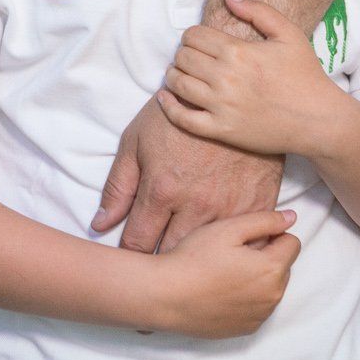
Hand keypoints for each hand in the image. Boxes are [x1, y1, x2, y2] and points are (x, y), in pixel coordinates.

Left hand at [93, 95, 284, 253]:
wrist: (230, 94)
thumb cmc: (176, 117)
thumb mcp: (136, 141)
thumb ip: (118, 187)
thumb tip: (101, 225)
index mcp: (162, 191)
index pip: (138, 245)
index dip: (129, 255)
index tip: (128, 260)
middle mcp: (196, 207)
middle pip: (171, 257)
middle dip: (159, 264)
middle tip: (153, 266)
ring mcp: (231, 209)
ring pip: (207, 256)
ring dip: (193, 260)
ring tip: (184, 260)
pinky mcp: (258, 207)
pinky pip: (242, 244)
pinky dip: (229, 248)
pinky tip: (219, 248)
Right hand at [136, 208, 300, 336]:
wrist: (165, 295)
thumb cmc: (194, 258)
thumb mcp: (228, 229)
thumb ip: (265, 220)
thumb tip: (292, 218)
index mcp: (273, 269)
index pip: (292, 243)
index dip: (271, 234)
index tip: (246, 236)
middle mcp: (273, 297)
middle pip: (283, 266)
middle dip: (266, 256)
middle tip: (232, 252)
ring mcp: (260, 316)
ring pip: (271, 287)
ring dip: (258, 277)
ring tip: (225, 271)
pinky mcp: (246, 329)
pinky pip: (258, 307)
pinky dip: (247, 297)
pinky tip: (221, 289)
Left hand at [159, 0, 349, 159]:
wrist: (319, 120)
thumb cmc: (306, 75)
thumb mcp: (289, 34)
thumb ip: (259, 10)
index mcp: (238, 52)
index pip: (193, 36)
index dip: (192, 36)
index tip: (200, 42)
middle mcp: (225, 78)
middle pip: (183, 57)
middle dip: (184, 54)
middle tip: (192, 58)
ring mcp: (221, 106)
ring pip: (178, 83)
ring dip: (174, 75)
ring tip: (181, 73)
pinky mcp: (221, 130)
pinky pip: (182, 118)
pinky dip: (168, 106)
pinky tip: (164, 97)